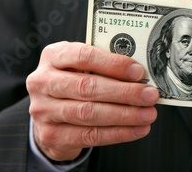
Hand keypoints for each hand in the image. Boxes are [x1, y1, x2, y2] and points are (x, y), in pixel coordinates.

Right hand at [26, 42, 159, 160]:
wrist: (47, 112)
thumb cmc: (73, 81)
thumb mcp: (81, 66)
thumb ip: (105, 66)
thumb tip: (141, 77)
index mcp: (53, 55)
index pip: (84, 56)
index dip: (113, 64)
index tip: (139, 72)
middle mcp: (42, 81)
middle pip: (87, 87)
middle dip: (124, 92)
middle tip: (149, 95)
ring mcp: (43, 110)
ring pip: (88, 113)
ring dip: (124, 115)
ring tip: (148, 114)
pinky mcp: (50, 135)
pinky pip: (89, 136)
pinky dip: (118, 133)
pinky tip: (137, 129)